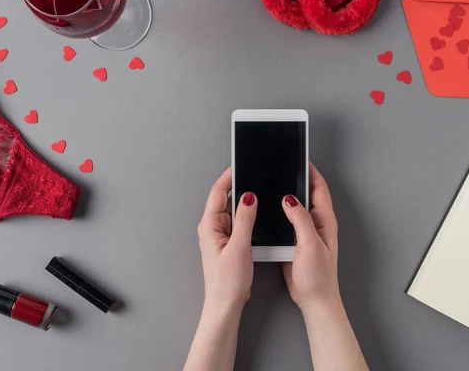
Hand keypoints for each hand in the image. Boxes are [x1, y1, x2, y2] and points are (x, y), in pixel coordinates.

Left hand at [197, 168, 256, 312]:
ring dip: (243, 203)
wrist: (226, 303)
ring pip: (232, 211)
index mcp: (210, 225)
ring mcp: (219, 235)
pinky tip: (256, 217)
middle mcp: (212, 227)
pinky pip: (237, 222)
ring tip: (259, 195)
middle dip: (238, 186)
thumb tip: (249, 196)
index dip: (228, 176)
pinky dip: (246, 216)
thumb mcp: (240, 246)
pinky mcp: (228, 242)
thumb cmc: (228, 281)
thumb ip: (245, 219)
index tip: (239, 165)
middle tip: (254, 177)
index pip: (218, 192)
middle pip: (224, 198)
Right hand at [282, 163, 340, 311]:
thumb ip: (300, 219)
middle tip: (284, 167)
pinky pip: (287, 222)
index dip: (311, 172)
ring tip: (274, 183)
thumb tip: (290, 198)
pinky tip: (270, 210)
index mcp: (324, 220)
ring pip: (296, 207)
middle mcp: (317, 224)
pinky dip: (280, 214)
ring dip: (286, 196)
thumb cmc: (319, 277)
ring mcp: (306, 232)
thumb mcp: (310, 244)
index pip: (319, 188)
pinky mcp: (295, 242)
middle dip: (297, 179)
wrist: (314, 300)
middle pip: (307, 194)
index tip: (300, 158)